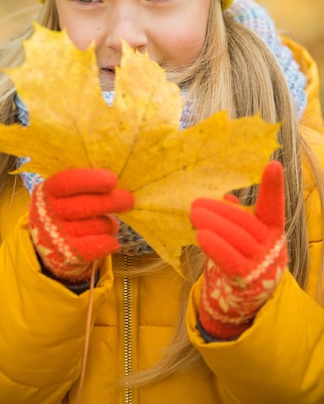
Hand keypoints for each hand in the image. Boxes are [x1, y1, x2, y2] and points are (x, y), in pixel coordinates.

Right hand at [29, 168, 133, 281]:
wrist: (47, 242)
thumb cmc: (65, 208)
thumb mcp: (65, 193)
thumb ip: (84, 185)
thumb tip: (115, 182)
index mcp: (48, 190)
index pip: (68, 182)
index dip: (91, 180)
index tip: (113, 180)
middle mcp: (47, 212)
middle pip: (84, 206)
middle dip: (110, 202)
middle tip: (128, 199)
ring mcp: (55, 235)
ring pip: (93, 226)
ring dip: (109, 224)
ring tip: (111, 222)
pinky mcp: (64, 256)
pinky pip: (90, 249)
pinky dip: (105, 244)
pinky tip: (113, 242)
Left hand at [189, 160, 287, 339]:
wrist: (241, 303)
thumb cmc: (240, 260)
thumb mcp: (240, 237)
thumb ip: (236, 218)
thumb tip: (226, 198)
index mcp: (272, 230)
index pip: (274, 206)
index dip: (273, 186)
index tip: (273, 164)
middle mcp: (271, 246)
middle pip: (245, 222)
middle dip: (219, 211)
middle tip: (195, 203)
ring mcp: (261, 265)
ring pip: (236, 238)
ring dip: (212, 224)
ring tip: (193, 214)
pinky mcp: (247, 280)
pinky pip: (229, 259)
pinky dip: (215, 246)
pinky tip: (199, 235)